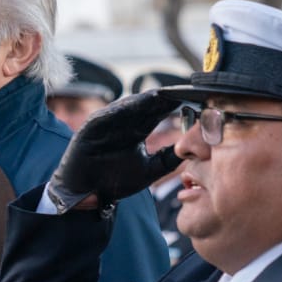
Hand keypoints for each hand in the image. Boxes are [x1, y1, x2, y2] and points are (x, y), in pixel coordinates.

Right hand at [45, 90, 182, 213]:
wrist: (85, 193)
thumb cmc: (113, 181)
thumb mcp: (148, 170)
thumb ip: (168, 160)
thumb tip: (190, 150)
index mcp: (139, 131)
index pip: (160, 112)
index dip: (176, 104)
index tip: (197, 98)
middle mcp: (125, 123)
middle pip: (147, 105)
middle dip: (165, 97)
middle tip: (185, 89)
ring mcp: (108, 122)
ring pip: (129, 107)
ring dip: (145, 100)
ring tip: (163, 93)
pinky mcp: (92, 126)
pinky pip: (107, 115)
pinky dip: (121, 109)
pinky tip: (135, 105)